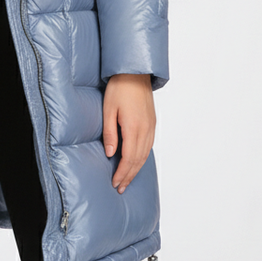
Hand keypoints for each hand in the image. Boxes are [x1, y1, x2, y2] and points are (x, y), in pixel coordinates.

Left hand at [102, 74, 155, 193]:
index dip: (122, 173)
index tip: (115, 183)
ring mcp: (151, 127)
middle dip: (129, 176)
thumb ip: (110, 133)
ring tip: (127, 180)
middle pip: (138, 160)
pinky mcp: (152, 123)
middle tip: (120, 187)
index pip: (128, 158)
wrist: (135, 72)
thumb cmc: (119, 88)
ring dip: (136, 169)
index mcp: (134, 128)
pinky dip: (143, 158)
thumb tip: (111, 154)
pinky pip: (149, 146)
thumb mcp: (108, 109)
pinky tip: (137, 162)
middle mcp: (146, 130)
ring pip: (145, 155)